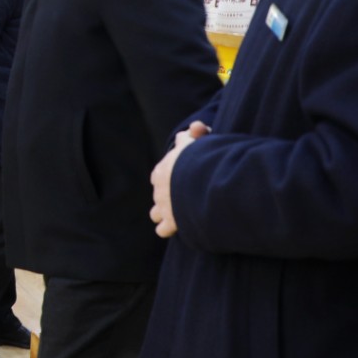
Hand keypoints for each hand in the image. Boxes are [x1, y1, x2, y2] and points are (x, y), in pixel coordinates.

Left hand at [150, 121, 209, 237]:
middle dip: (167, 196)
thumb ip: (197, 134)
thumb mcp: (199, 142)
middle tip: (184, 196)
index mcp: (162, 170)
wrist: (201, 179)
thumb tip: (194, 127)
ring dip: (164, 214)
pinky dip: (169, 229)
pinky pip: (162, 230)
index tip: (181, 177)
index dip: (169, 177)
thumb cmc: (202, 159)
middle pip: (158, 194)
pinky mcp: (171, 222)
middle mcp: (159, 189)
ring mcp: (163, 206)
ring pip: (155, 213)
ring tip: (179, 214)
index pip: (159, 174)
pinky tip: (181, 226)